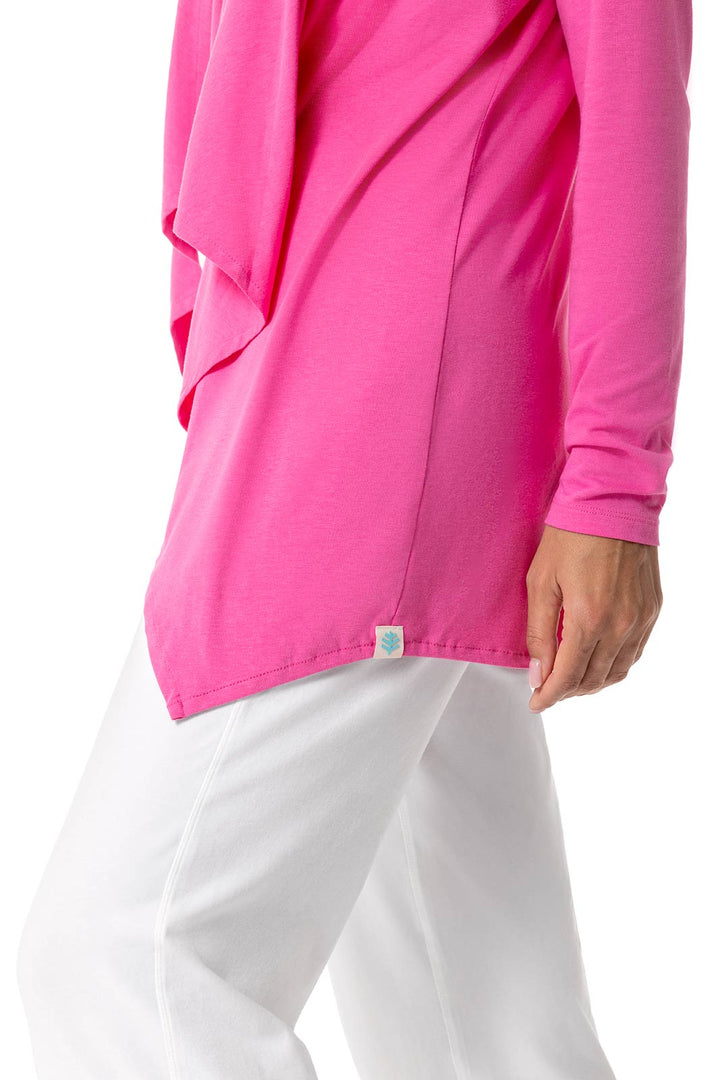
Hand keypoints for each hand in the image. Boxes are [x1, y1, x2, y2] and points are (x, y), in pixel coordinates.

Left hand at [525, 524, 661, 712]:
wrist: (613, 500)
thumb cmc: (571, 534)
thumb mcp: (541, 581)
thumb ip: (539, 632)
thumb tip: (538, 673)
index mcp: (588, 619)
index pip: (567, 677)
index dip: (548, 695)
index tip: (535, 702)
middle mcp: (620, 625)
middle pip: (592, 679)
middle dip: (567, 691)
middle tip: (547, 689)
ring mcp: (641, 618)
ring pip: (617, 671)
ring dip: (592, 682)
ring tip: (570, 679)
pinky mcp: (653, 608)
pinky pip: (634, 652)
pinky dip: (615, 665)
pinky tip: (598, 661)